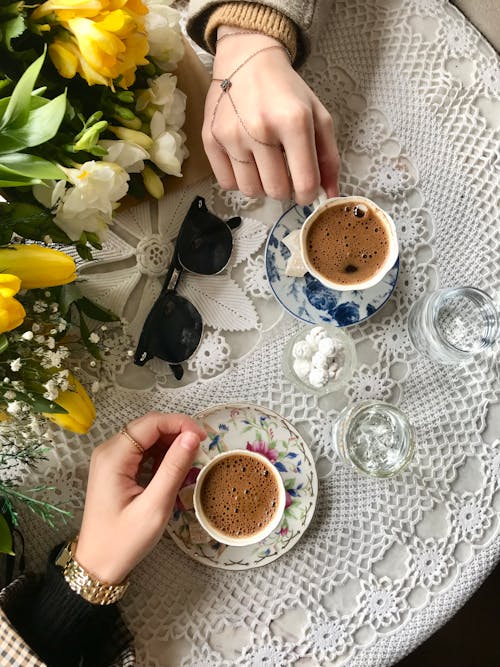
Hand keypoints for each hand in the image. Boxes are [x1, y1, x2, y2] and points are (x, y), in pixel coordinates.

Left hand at [74, 412, 205, 583]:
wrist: (97, 565)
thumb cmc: (124, 540)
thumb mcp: (154, 506)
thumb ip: (174, 468)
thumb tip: (193, 436)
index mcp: (113, 456)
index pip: (151, 423)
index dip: (180, 423)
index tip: (204, 438)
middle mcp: (109, 450)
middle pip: (148, 426)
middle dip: (176, 432)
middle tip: (200, 450)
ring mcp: (110, 459)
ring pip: (147, 437)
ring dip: (169, 444)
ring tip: (188, 463)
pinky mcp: (115, 468)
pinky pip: (142, 450)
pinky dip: (160, 455)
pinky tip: (171, 471)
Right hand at [203, 27, 339, 204]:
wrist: (246, 60)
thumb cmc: (286, 91)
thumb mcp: (317, 116)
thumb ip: (328, 157)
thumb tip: (330, 195)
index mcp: (293, 121)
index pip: (304, 183)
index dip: (307, 194)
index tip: (305, 188)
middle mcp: (260, 129)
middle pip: (276, 191)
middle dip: (284, 189)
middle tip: (283, 171)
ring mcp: (231, 135)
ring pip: (250, 191)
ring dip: (261, 185)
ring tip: (264, 164)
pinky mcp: (210, 139)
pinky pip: (227, 183)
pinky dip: (239, 179)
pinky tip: (245, 161)